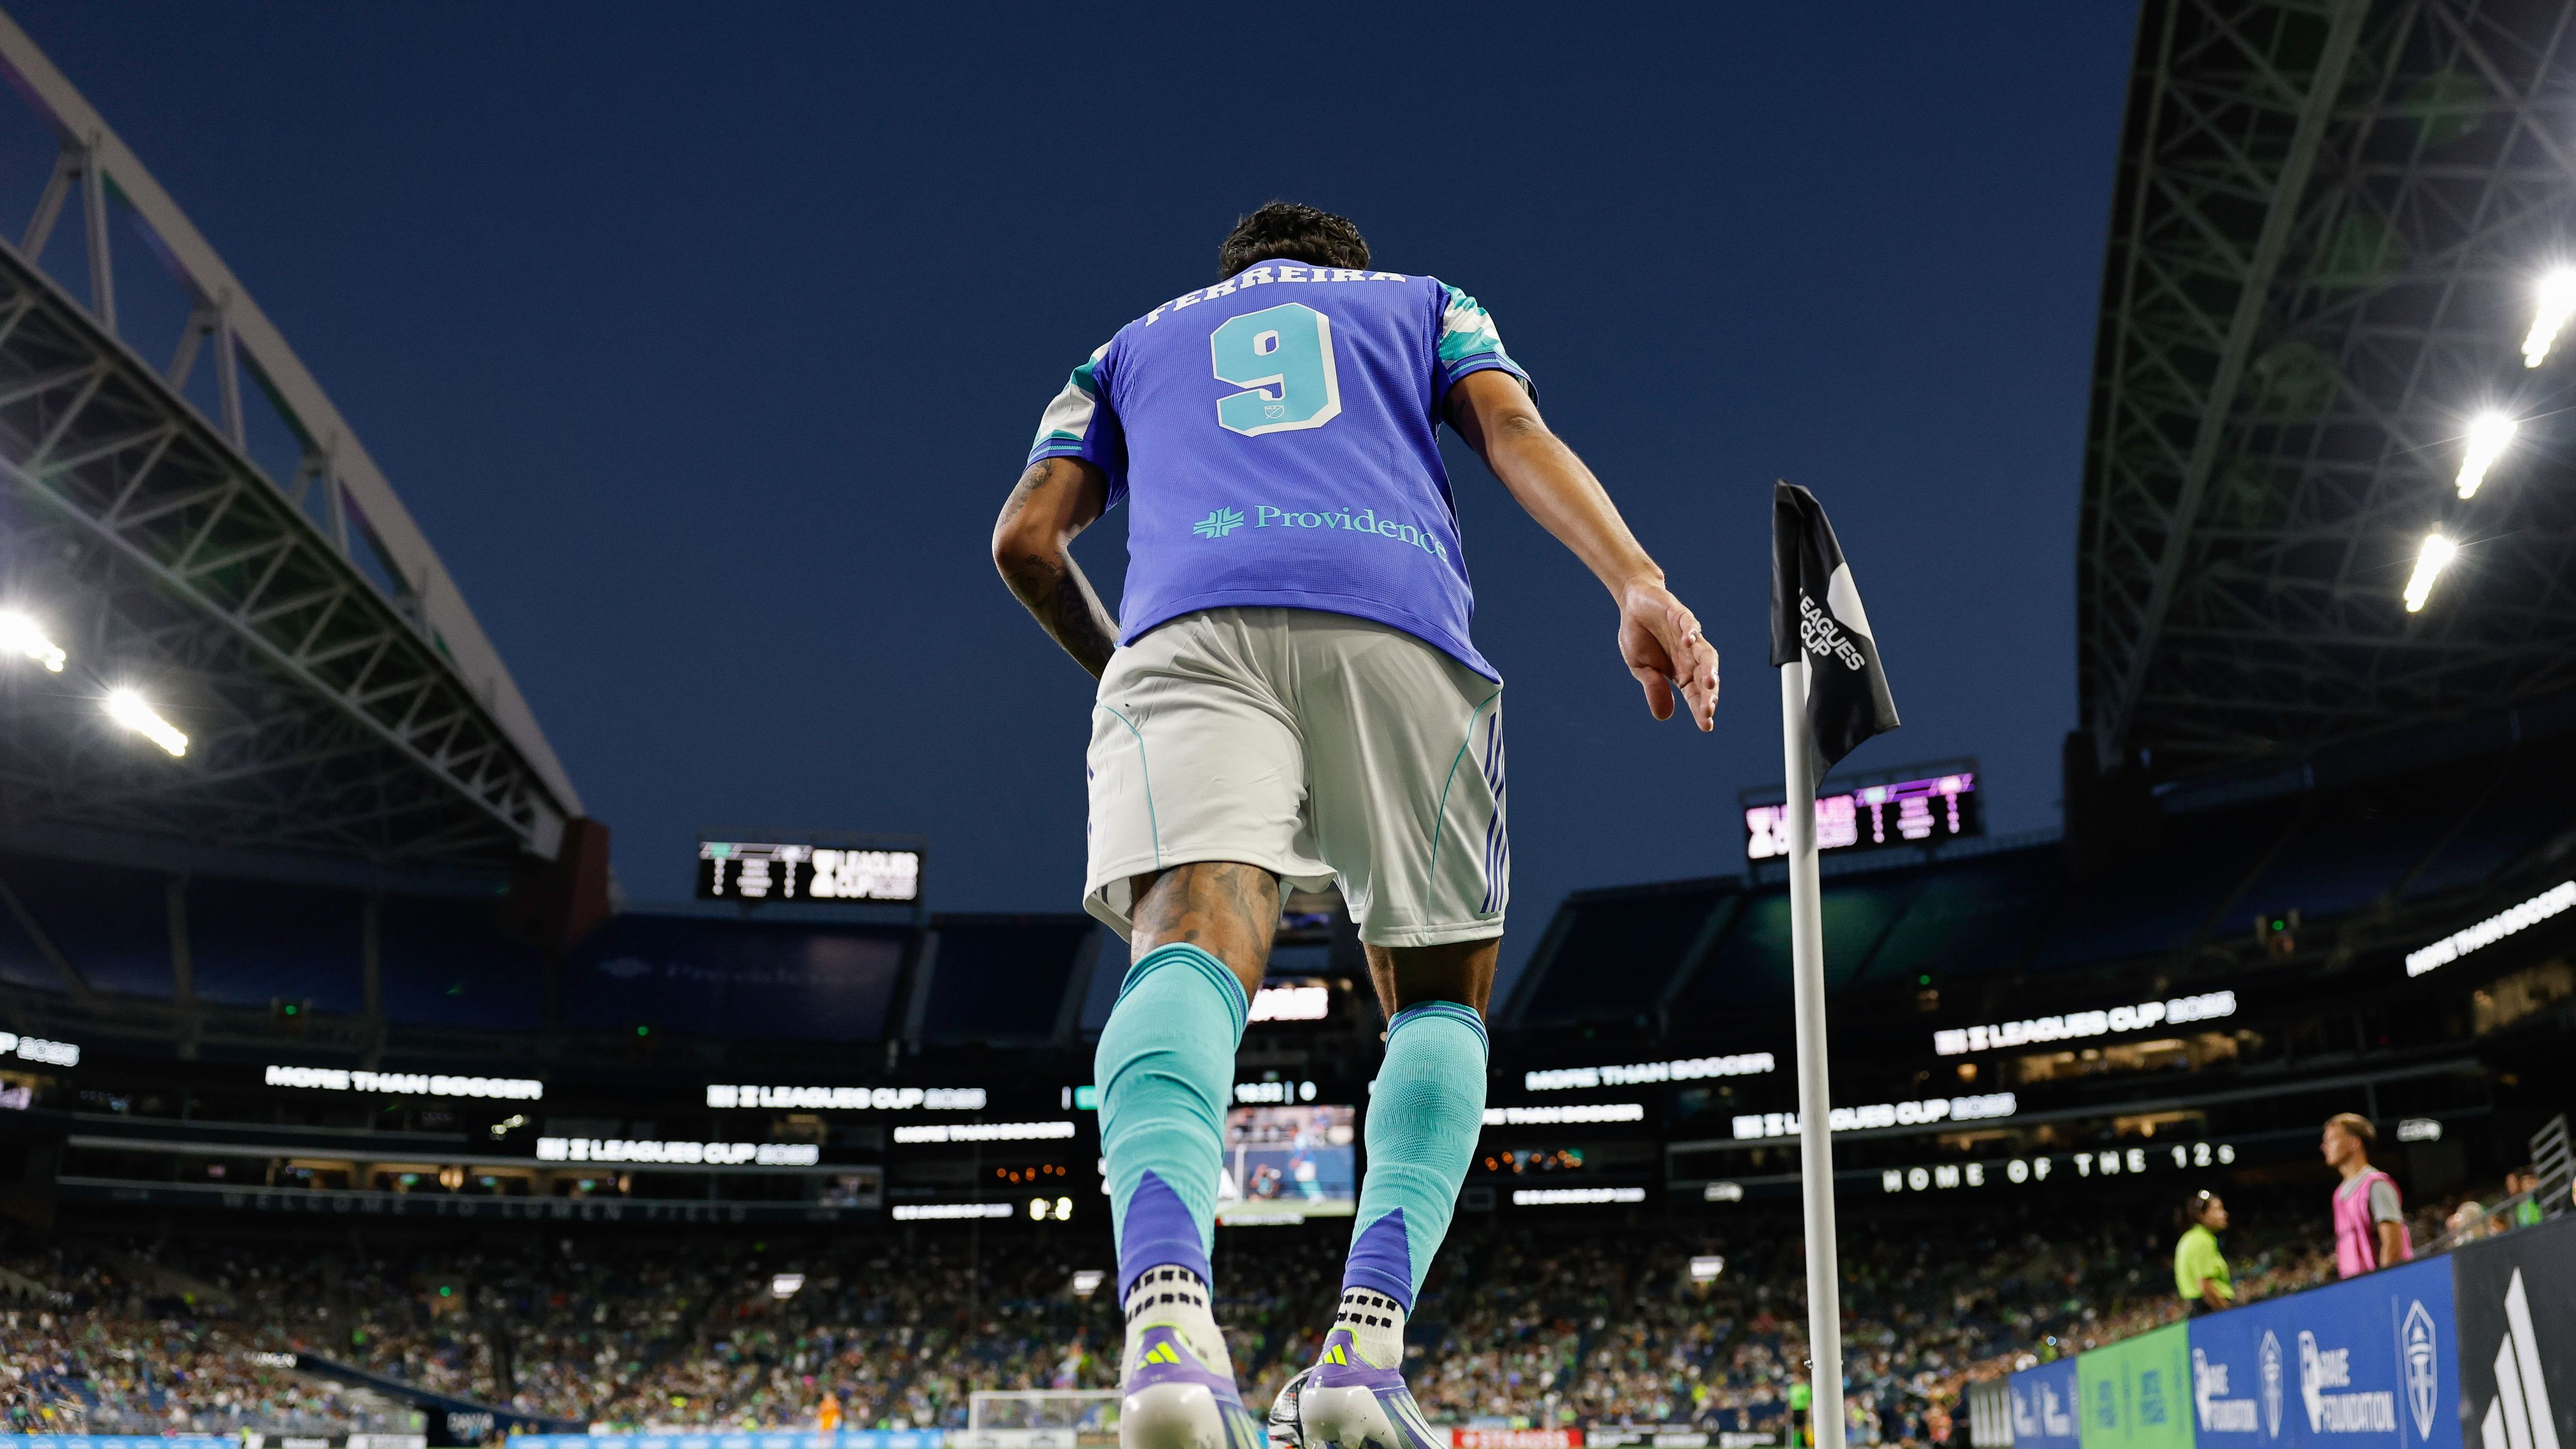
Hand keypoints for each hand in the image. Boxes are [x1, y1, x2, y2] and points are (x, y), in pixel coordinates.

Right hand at [1617, 577, 1718, 728]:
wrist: (1633, 603)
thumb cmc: (1640, 637)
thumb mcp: (1641, 667)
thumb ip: (1654, 687)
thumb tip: (1665, 716)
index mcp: (1681, 672)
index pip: (1695, 694)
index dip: (1700, 709)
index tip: (1706, 726)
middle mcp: (1689, 656)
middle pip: (1705, 677)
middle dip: (1708, 695)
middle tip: (1709, 711)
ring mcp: (1687, 636)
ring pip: (1705, 653)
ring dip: (1708, 668)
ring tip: (1709, 683)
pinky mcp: (1680, 615)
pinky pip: (1689, 624)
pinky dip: (1690, 632)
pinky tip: (1688, 642)